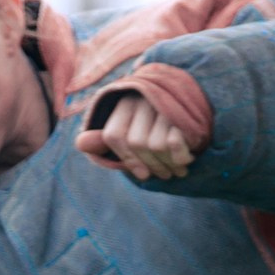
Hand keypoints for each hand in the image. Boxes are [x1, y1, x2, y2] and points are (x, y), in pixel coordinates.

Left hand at [75, 92, 193, 181]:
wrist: (194, 100)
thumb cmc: (158, 125)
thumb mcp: (131, 131)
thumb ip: (106, 140)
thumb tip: (80, 143)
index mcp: (124, 103)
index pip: (114, 135)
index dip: (127, 159)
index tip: (144, 175)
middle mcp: (141, 99)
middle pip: (137, 143)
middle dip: (153, 166)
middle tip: (166, 175)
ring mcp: (162, 103)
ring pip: (155, 145)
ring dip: (168, 164)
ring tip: (178, 170)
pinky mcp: (182, 110)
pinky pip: (173, 142)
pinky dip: (180, 157)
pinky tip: (186, 160)